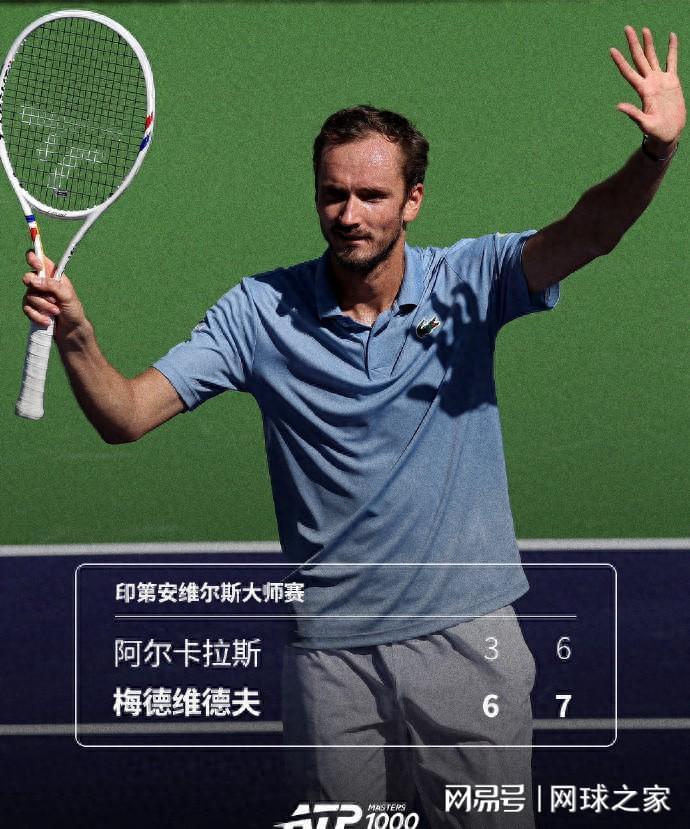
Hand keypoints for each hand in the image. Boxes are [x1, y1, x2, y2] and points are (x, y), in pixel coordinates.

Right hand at [22, 251, 86, 339]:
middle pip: (28, 278)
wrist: (71, 330)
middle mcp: (43, 283)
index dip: (34, 258)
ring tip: (56, 311)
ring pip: (29, 295)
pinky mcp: (32, 308)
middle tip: (52, 298)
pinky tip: (48, 321)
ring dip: (44, 306)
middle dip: (38, 290)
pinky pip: (27, 308)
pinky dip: (37, 315)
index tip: (37, 266)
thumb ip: (52, 285)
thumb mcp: (67, 295)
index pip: (39, 260)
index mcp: (53, 275)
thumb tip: (33, 280)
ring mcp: (36, 295)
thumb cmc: (73, 310)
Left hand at [610, 26, 685, 150]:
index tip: (611, 49)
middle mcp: (650, 83)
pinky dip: (672, 49)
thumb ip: (633, 114)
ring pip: (653, 57)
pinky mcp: (672, 82)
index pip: (629, 72)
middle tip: (627, 28)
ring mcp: (660, 81)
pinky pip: (672, 61)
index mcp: (643, 91)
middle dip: (633, 44)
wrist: (669, 134)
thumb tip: (618, 106)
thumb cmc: (656, 132)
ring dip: (649, 43)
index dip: (620, 61)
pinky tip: (671, 36)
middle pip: (640, 59)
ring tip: (644, 29)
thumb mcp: (644, 124)